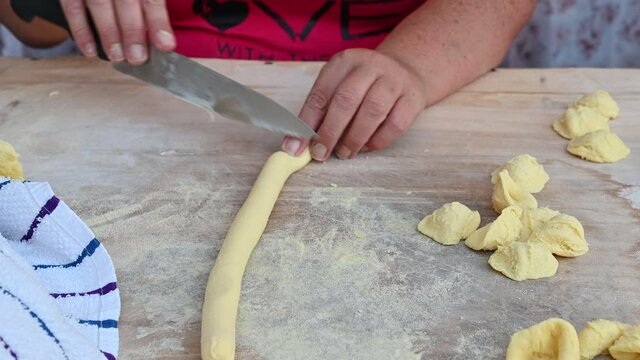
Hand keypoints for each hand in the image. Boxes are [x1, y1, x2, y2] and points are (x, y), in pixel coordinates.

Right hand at [60, 0, 175, 63]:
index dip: (158, 21)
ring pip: (99, 4)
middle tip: (138, 57)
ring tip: (117, 56)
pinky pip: (72, 6)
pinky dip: (81, 29)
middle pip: (126, 1)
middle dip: (132, 31)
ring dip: (108, 33)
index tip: (165, 44)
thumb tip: (163, 32)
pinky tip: (90, 49)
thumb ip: (152, 1)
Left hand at [282, 48, 427, 160]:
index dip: (306, 123)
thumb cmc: (365, 86)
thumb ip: (321, 112)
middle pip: (346, 100)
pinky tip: (367, 147)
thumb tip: (298, 145)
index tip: (296, 147)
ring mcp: (394, 80)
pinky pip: (395, 124)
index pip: (320, 93)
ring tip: (344, 153)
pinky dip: (378, 141)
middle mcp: (370, 66)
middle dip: (330, 132)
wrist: (407, 72)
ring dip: (354, 138)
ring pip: (373, 110)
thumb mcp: (340, 87)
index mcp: (344, 62)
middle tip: (320, 153)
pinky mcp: (413, 98)